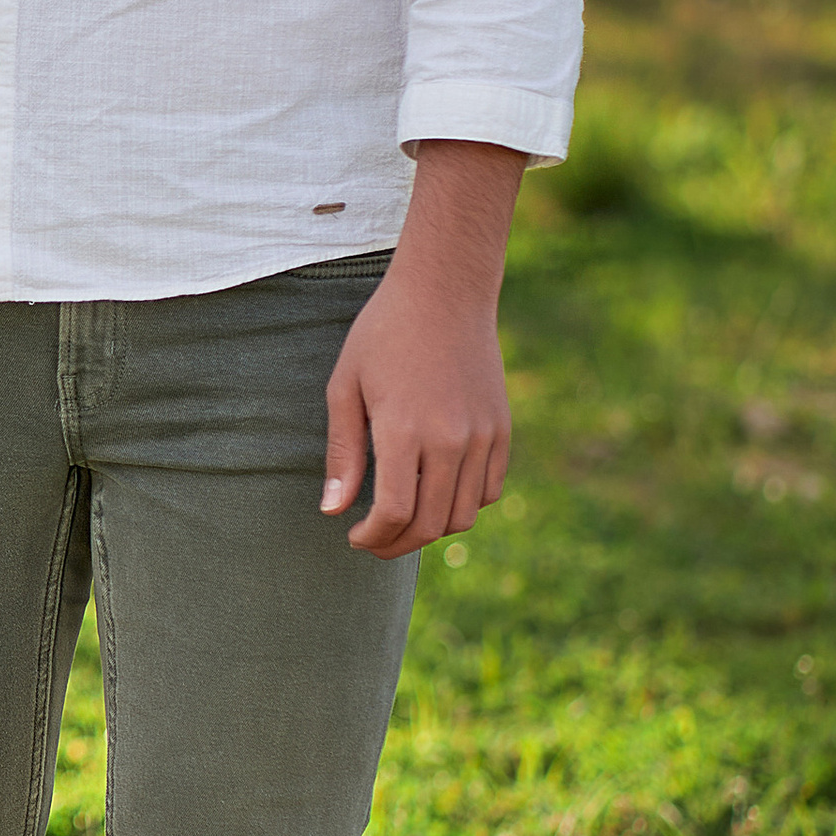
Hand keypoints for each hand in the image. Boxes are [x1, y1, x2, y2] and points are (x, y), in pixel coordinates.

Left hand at [321, 257, 510, 556]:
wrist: (445, 292)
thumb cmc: (384, 334)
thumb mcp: (345, 387)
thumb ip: (343, 453)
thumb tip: (334, 511)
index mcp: (404, 429)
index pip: (394, 512)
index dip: (372, 537)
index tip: (354, 536)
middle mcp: (450, 439)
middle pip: (430, 524)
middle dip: (396, 544)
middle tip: (374, 542)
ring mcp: (482, 436)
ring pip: (462, 515)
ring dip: (430, 530)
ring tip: (403, 521)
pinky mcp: (501, 430)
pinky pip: (488, 490)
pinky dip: (462, 505)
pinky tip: (435, 495)